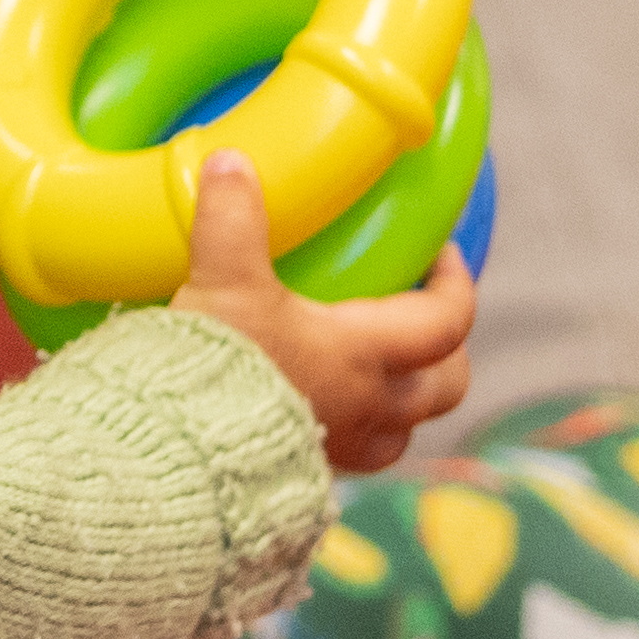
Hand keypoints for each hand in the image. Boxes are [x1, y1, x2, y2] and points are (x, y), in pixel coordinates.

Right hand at [173, 146, 470, 478]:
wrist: (182, 455)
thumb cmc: (218, 368)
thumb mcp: (224, 281)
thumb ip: (231, 217)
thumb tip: (231, 163)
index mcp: (368, 353)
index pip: (449, 320)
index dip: (456, 283)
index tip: (442, 253)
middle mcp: (372, 407)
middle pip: (446, 386)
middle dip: (446, 351)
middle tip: (420, 313)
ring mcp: (345, 449)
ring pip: (405, 428)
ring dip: (403, 397)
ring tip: (373, 366)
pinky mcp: (308, 474)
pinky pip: (356, 453)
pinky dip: (353, 426)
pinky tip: (317, 405)